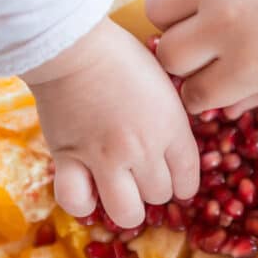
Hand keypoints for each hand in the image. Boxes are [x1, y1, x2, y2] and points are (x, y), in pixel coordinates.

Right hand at [22, 17, 198, 227]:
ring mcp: (105, 158)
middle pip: (159, 195)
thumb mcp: (164, 82)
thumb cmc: (121, 54)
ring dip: (127, 206)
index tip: (175, 180)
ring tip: (121, 191)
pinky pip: (78, 203)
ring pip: (127, 213)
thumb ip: (172, 118)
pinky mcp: (69, 159)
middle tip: (143, 175)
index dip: (183, 184)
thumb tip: (175, 144)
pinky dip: (83, 202)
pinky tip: (87, 191)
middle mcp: (143, 150)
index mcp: (171, 127)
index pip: (188, 179)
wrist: (74, 44)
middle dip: (155, 187)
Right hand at [145, 0, 257, 117]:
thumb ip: (257, 96)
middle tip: (202, 54)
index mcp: (249, 65)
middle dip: (182, 64)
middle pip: (168, 56)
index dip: (201, 97)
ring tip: (194, 16)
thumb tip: (221, 113)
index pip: (194, 95)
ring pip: (156, 7)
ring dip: (171, 19)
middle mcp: (225, 25)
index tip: (209, 87)